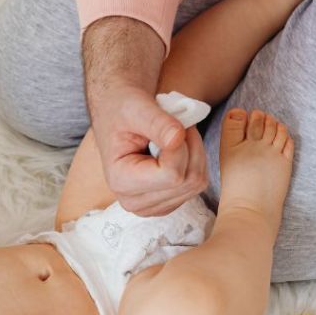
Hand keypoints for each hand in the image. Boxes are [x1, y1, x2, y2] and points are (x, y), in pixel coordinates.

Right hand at [92, 84, 207, 215]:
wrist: (118, 116)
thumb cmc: (123, 111)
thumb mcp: (136, 108)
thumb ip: (157, 123)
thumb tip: (178, 138)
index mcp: (120, 181)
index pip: (171, 175)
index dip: (181, 145)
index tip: (172, 123)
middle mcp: (134, 201)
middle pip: (187, 181)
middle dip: (190, 147)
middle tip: (176, 126)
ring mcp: (151, 206)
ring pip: (196, 183)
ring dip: (194, 152)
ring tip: (175, 136)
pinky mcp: (166, 203)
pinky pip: (197, 185)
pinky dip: (195, 162)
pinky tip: (177, 150)